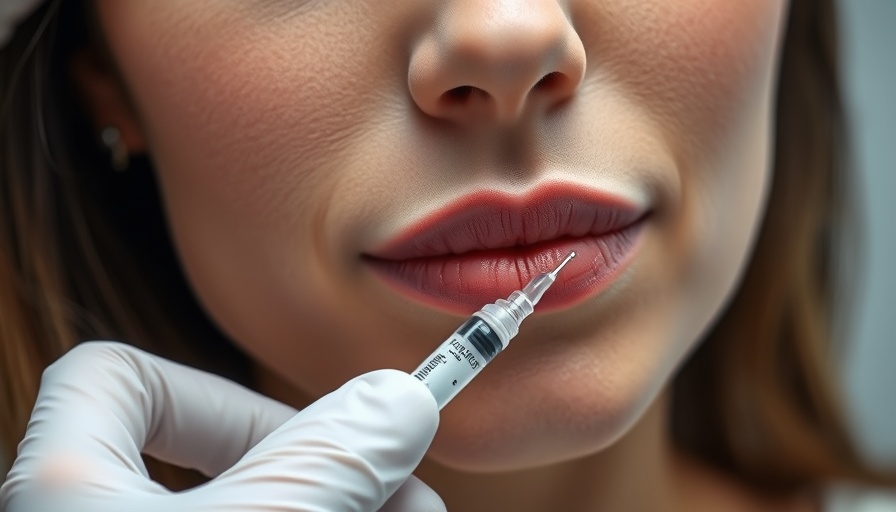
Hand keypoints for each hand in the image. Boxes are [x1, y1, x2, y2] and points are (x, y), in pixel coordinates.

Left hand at [0, 341, 443, 511]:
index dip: (215, 390)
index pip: (118, 379)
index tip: (310, 427)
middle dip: (327, 469)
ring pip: (247, 508)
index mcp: (68, 487)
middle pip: (212, 457)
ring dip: (343, 507)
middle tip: (407, 497)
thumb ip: (320, 462)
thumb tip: (403, 400)